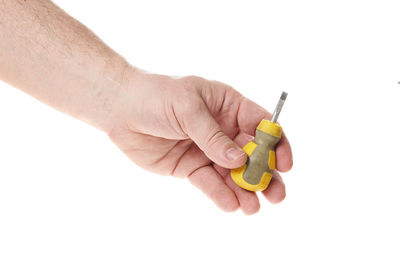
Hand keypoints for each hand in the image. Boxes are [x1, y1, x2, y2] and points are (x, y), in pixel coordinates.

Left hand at [108, 68, 292, 213]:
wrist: (122, 110)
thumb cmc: (156, 97)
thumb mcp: (187, 109)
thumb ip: (212, 136)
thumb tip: (240, 160)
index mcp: (228, 106)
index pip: (260, 125)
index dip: (276, 144)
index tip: (284, 164)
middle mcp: (222, 129)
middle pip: (252, 154)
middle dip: (265, 175)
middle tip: (276, 195)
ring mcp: (207, 150)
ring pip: (233, 173)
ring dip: (245, 191)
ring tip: (253, 208)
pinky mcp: (191, 167)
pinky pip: (210, 182)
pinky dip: (220, 194)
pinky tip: (231, 206)